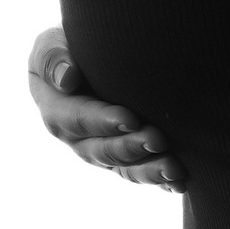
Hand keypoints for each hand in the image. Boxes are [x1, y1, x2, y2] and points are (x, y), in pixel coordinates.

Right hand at [27, 25, 182, 189]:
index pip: (79, 119)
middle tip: (159, 140)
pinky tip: (179, 182)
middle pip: (103, 150)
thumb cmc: (67, 49)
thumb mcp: (50, 46)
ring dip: (149, 170)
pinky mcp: (122, 158)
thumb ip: (53, 58)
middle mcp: (78, 139)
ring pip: (123, 168)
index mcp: (57, 112)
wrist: (84, 62)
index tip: (131, 119)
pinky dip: (158, 180)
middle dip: (131, 147)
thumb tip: (67, 78)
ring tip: (175, 168)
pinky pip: (138, 173)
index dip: (104, 121)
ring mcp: (101, 151)